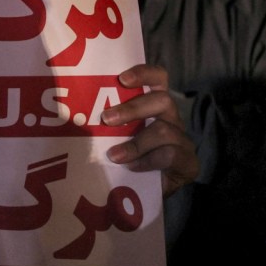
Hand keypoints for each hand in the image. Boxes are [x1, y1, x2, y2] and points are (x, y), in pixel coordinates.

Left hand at [101, 64, 197, 196]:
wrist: (146, 192)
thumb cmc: (126, 157)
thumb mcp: (114, 136)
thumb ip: (107, 124)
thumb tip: (76, 114)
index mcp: (154, 105)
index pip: (158, 78)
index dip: (143, 73)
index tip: (121, 78)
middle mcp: (170, 118)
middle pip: (162, 100)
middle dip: (133, 108)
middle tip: (106, 119)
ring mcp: (182, 139)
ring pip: (163, 131)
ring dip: (135, 144)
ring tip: (114, 155)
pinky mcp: (189, 162)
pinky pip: (170, 155)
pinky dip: (147, 161)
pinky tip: (132, 168)